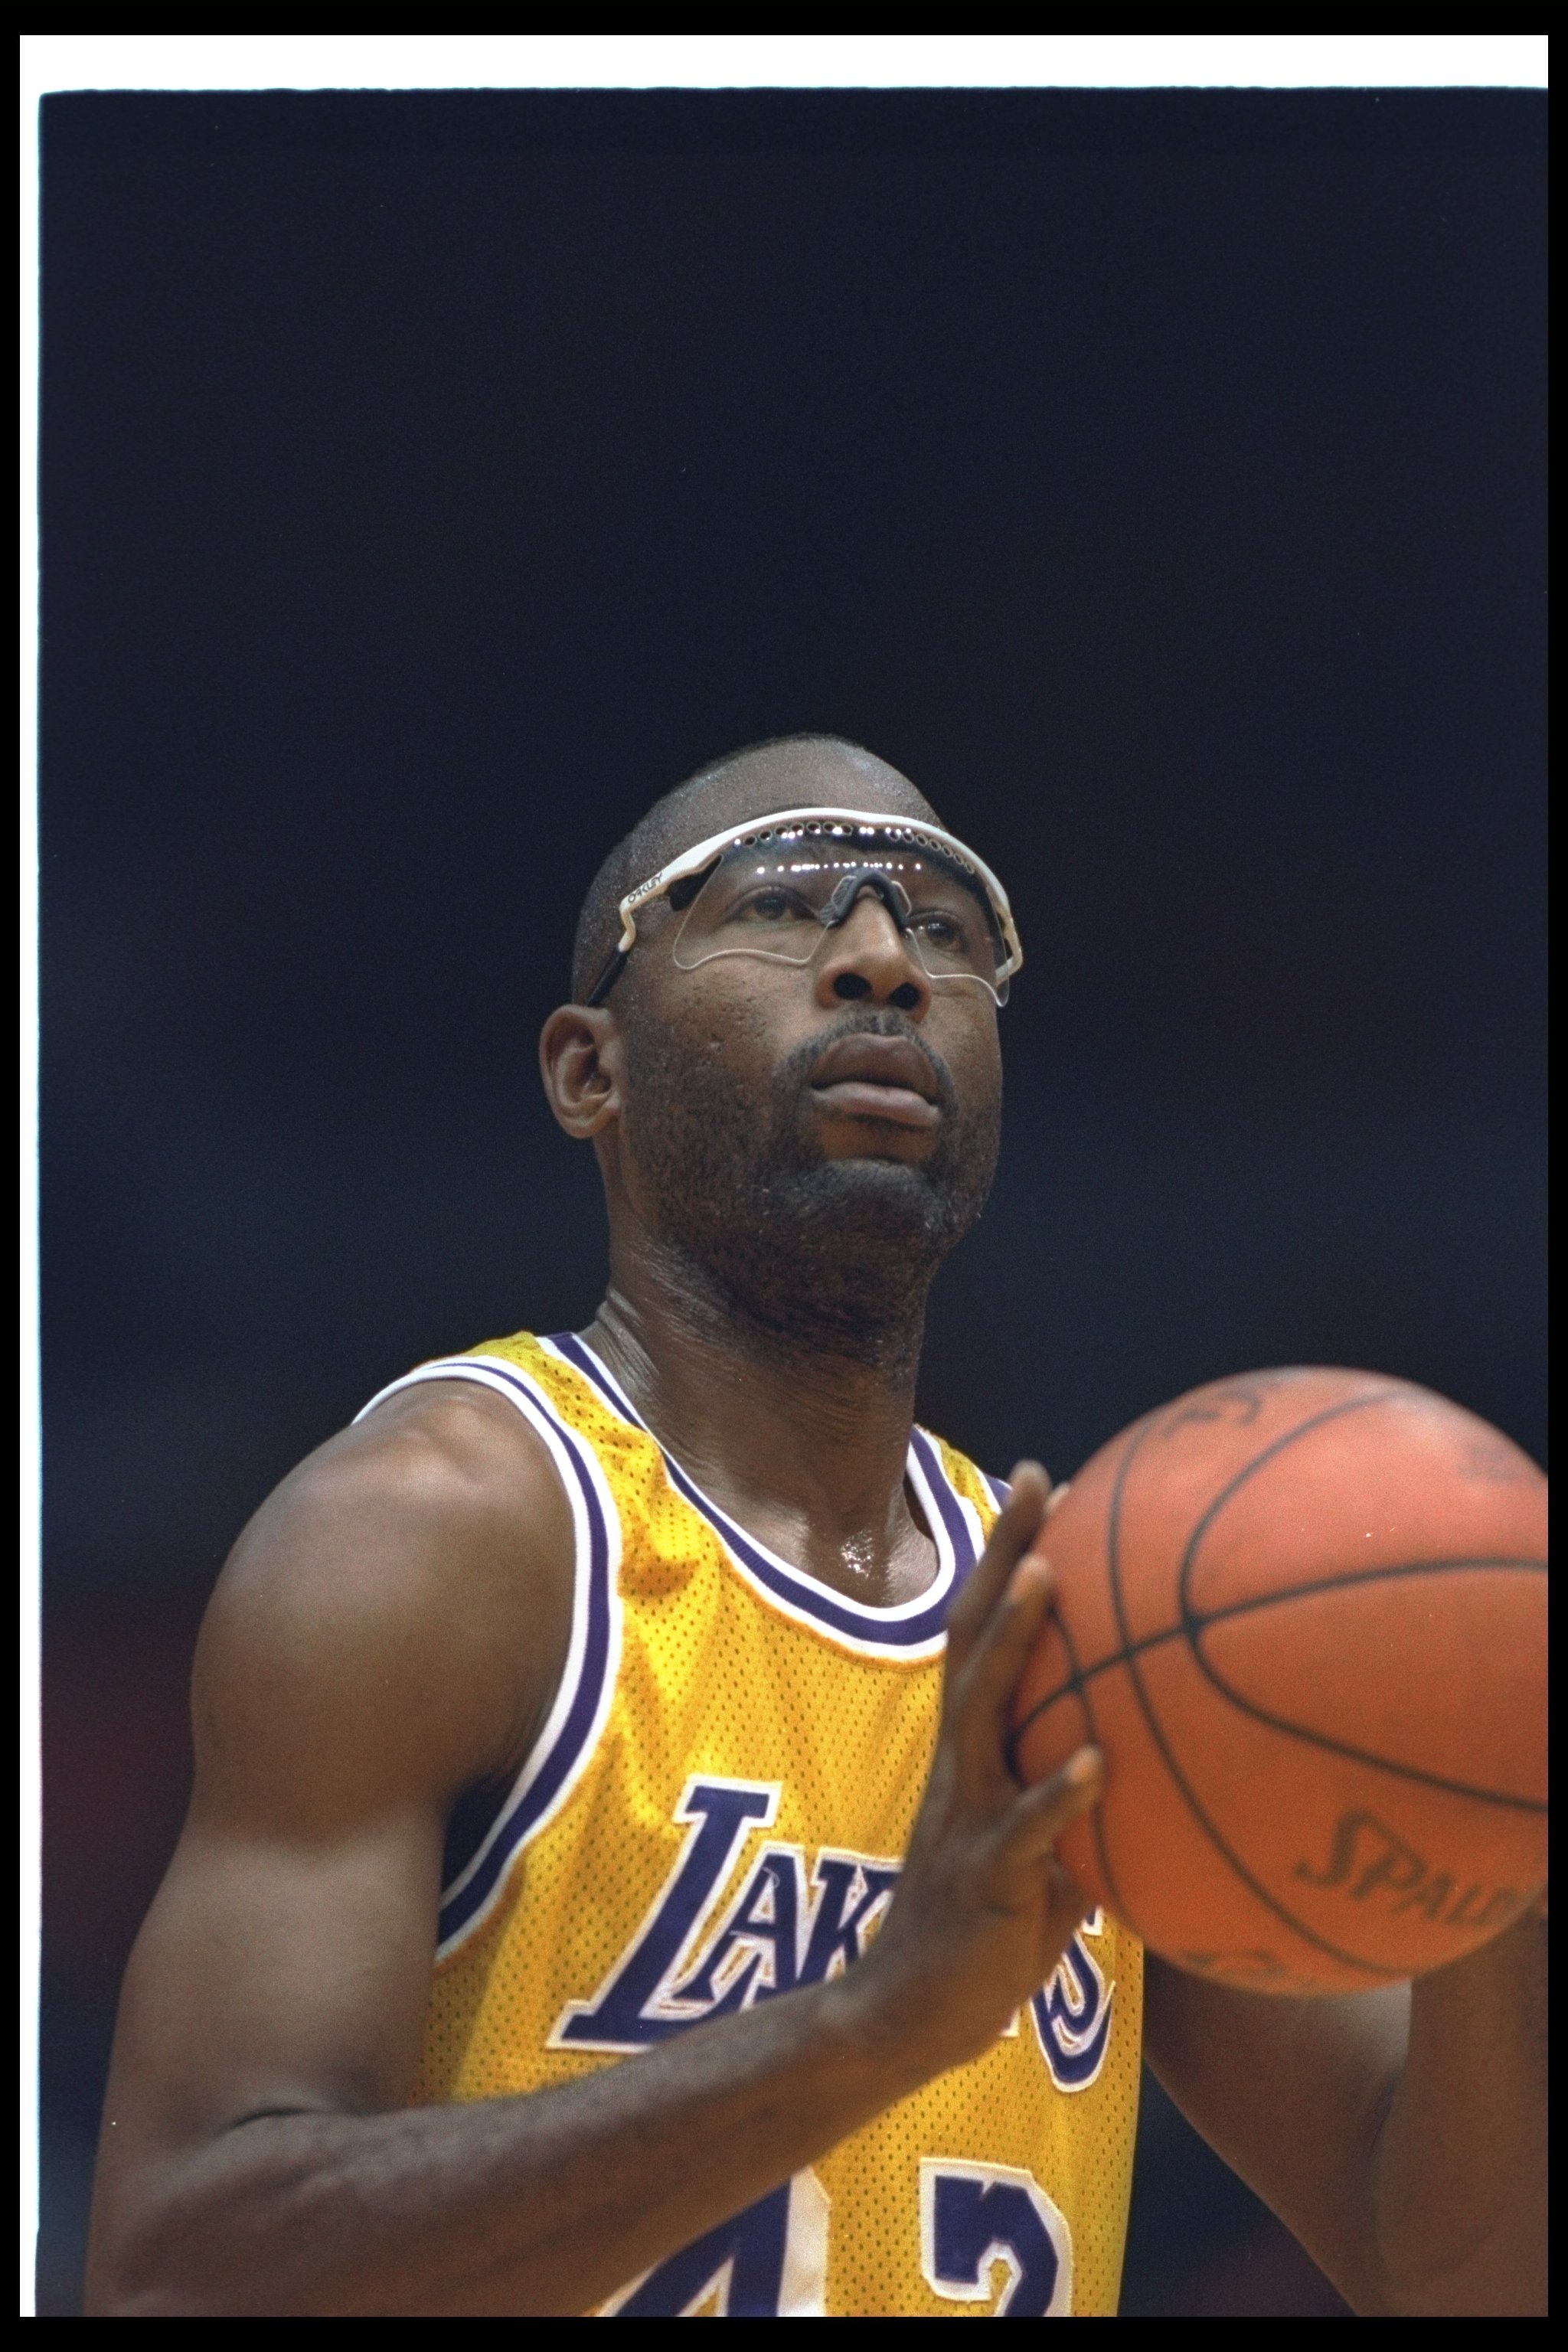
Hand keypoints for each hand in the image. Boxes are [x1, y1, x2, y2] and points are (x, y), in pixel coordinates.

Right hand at [836, 1463, 1104, 2082]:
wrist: (912, 2016)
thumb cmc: (987, 1932)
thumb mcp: (1039, 1850)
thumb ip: (1081, 1807)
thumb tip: (1152, 1771)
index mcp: (974, 1749)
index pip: (985, 1629)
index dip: (1010, 1554)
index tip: (1048, 1482)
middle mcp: (961, 1762)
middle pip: (971, 1635)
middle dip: (1004, 1553)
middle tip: (1038, 1480)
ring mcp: (965, 1813)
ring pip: (984, 1706)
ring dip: (1013, 1637)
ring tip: (1048, 1575)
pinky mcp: (985, 1876)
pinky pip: (1025, 1828)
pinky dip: (1060, 1793)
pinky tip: (1099, 1761)